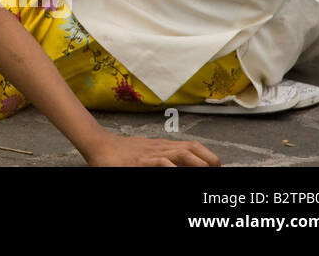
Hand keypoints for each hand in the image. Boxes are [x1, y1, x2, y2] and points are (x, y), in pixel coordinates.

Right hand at [84, 132, 219, 166]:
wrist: (100, 146)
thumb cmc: (124, 154)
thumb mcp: (147, 155)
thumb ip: (164, 160)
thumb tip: (179, 165)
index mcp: (165, 147)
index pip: (193, 147)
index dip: (209, 156)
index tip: (218, 167)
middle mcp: (161, 148)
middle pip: (192, 149)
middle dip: (209, 161)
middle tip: (218, 172)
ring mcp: (152, 154)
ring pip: (181, 153)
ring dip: (197, 163)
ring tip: (208, 171)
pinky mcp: (141, 161)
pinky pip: (161, 162)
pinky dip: (172, 166)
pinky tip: (177, 171)